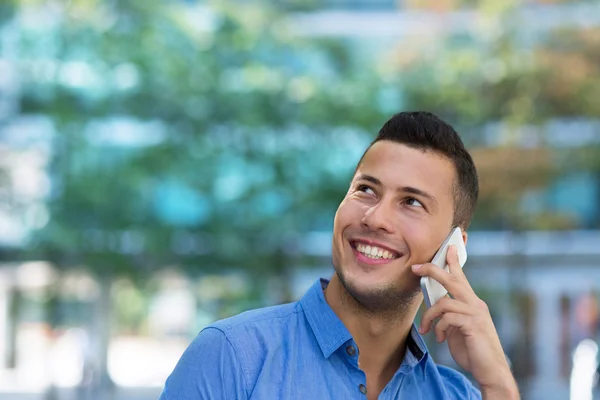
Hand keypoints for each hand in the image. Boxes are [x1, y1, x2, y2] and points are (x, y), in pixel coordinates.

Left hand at [411, 246, 518, 397]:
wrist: (490, 371)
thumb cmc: (473, 350)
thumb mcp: (457, 329)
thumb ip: (449, 316)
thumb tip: (436, 307)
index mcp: (472, 303)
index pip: (462, 277)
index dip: (455, 260)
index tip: (450, 245)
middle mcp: (476, 304)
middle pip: (453, 279)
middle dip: (433, 270)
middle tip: (415, 268)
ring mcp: (476, 313)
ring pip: (444, 301)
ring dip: (429, 316)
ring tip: (426, 329)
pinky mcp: (473, 324)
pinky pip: (447, 317)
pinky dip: (438, 327)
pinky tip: (439, 338)